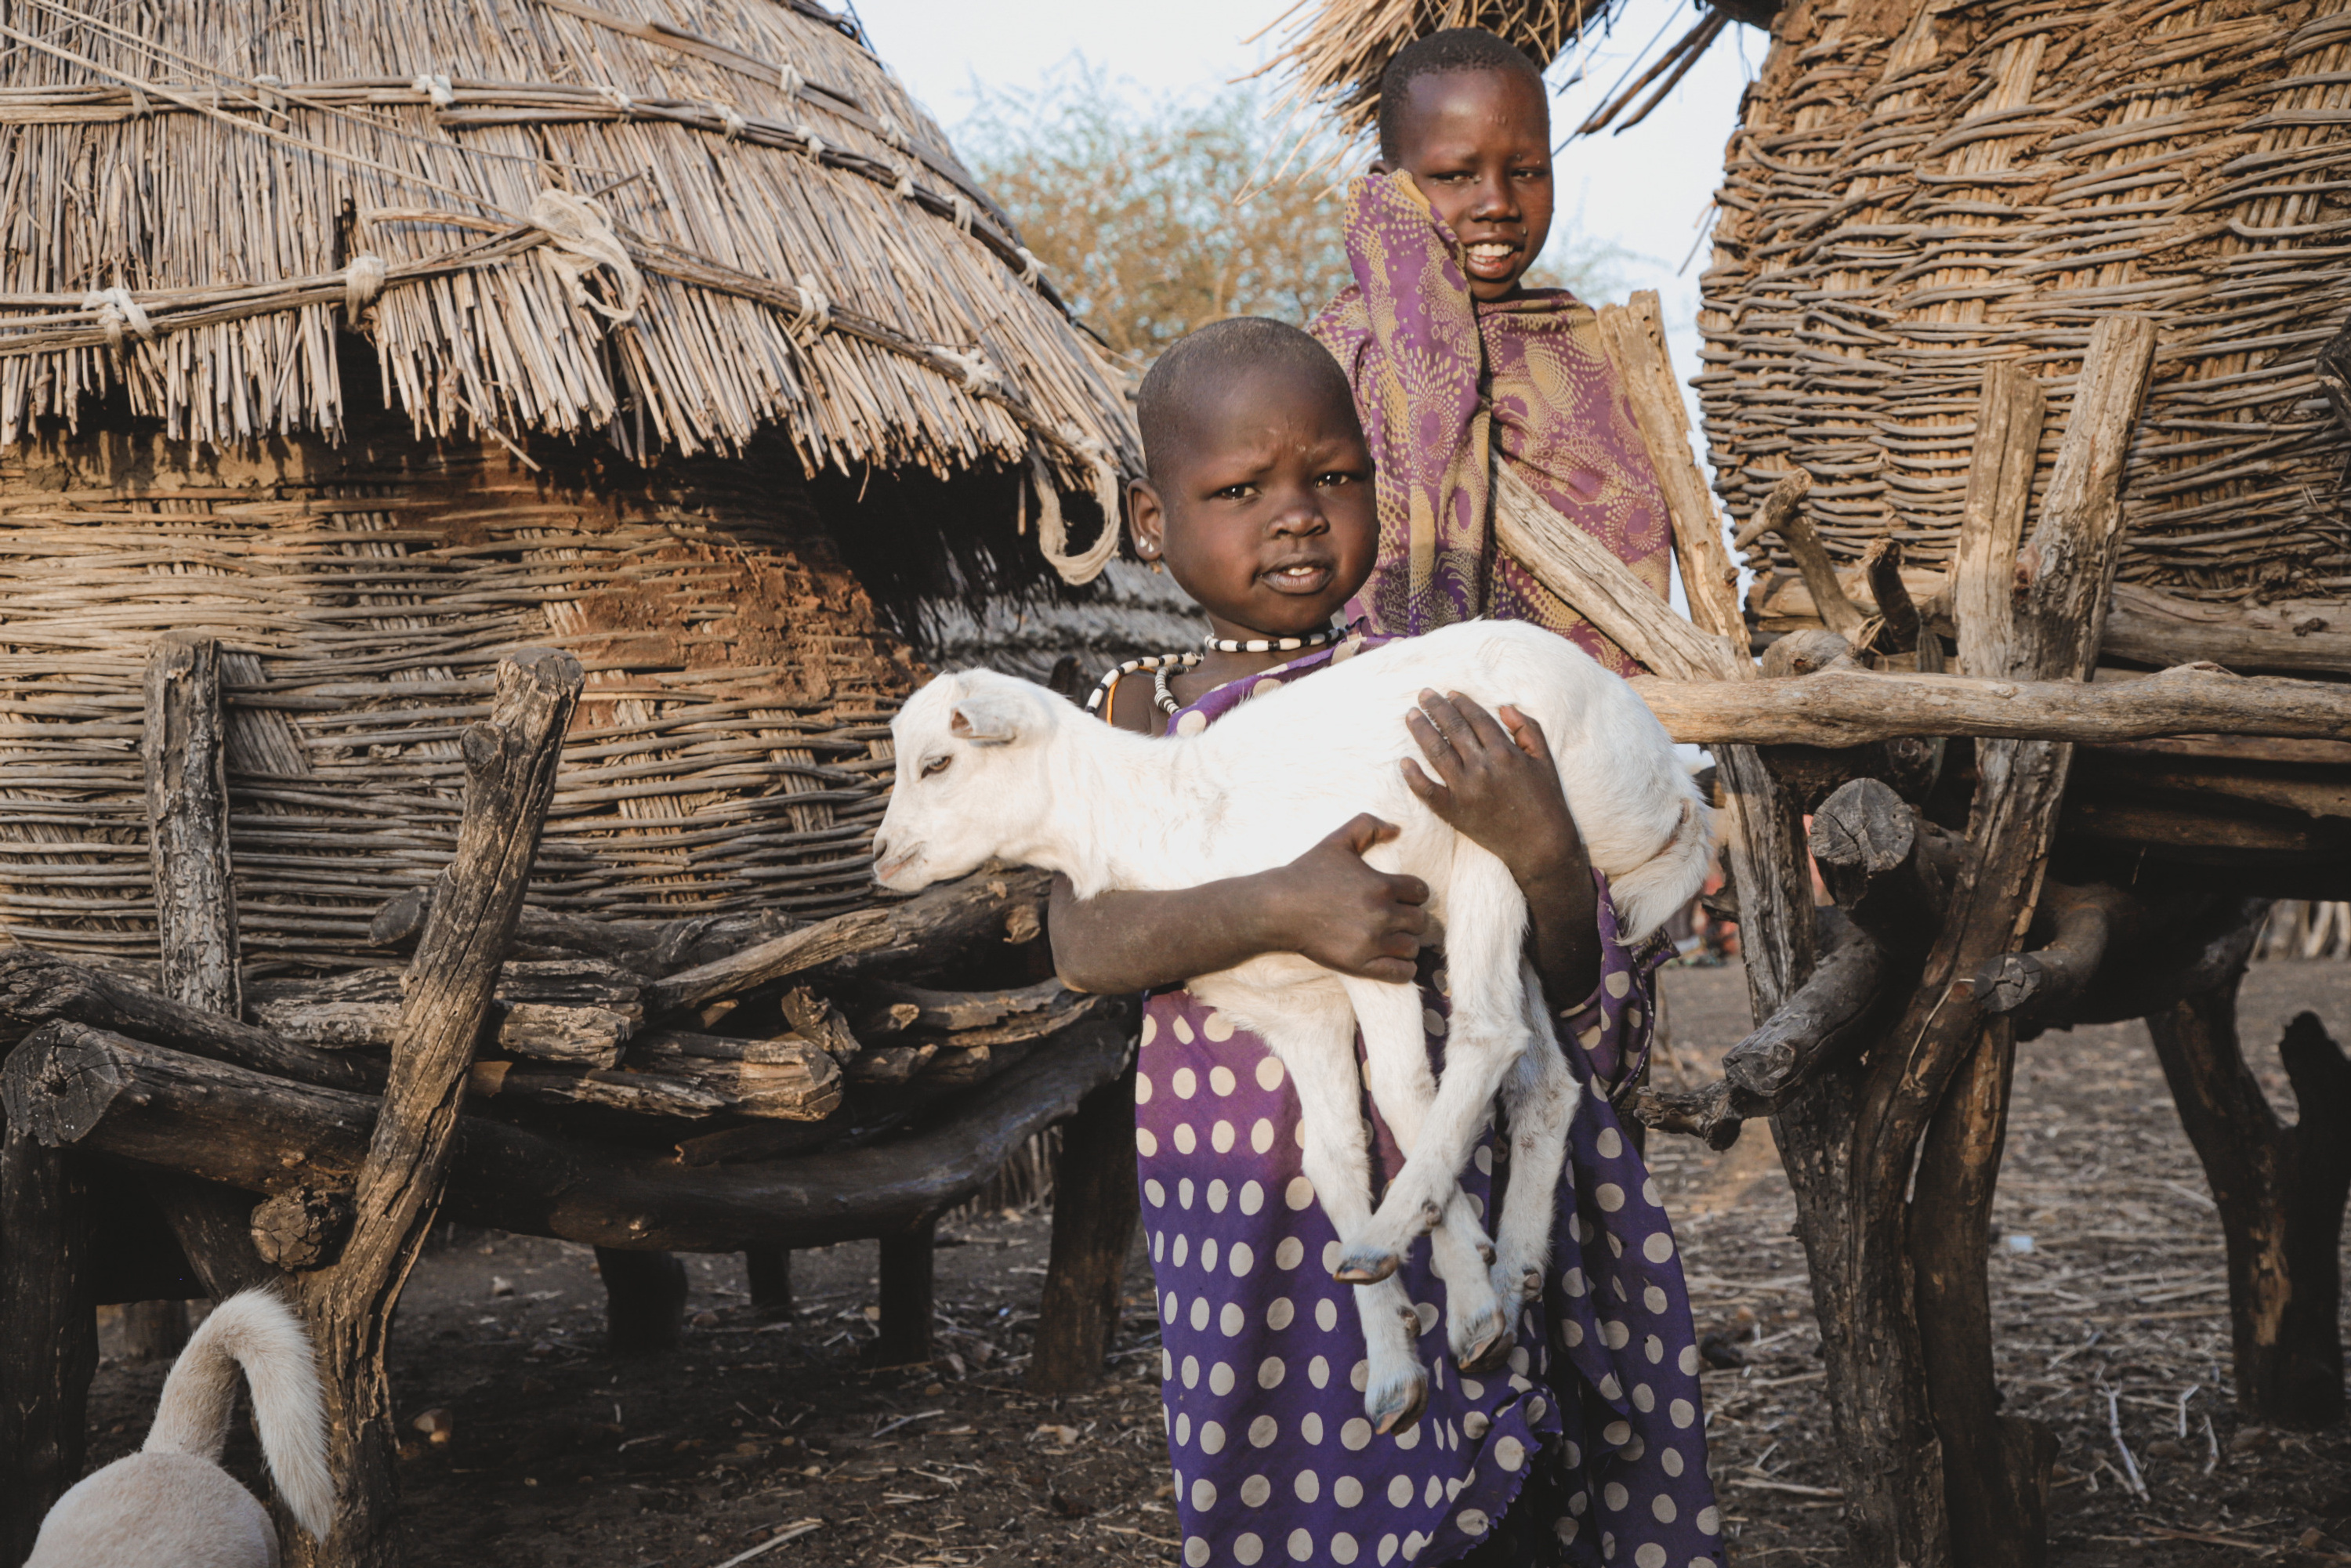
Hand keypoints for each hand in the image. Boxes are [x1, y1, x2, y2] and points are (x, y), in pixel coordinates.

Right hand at [1263, 813, 1429, 982]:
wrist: (1279, 908)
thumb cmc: (1308, 873)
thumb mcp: (1337, 841)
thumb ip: (1368, 825)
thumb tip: (1397, 829)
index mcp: (1381, 886)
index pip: (1421, 892)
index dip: (1413, 893)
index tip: (1400, 896)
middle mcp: (1381, 915)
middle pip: (1421, 921)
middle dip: (1411, 918)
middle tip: (1396, 917)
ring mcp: (1371, 943)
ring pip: (1412, 947)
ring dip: (1407, 942)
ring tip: (1393, 938)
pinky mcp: (1360, 965)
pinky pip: (1401, 972)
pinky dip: (1403, 968)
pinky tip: (1394, 959)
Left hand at [1403, 692, 1585, 888]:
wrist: (1540, 845)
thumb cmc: (1545, 800)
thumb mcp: (1544, 759)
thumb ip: (1527, 728)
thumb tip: (1503, 706)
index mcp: (1505, 753)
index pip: (1476, 718)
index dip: (1461, 703)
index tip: (1450, 693)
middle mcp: (1482, 768)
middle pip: (1452, 729)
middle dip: (1436, 708)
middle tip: (1423, 694)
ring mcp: (1465, 790)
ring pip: (1436, 752)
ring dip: (1421, 730)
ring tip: (1411, 716)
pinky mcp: (1454, 811)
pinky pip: (1426, 791)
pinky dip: (1413, 776)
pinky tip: (1404, 761)